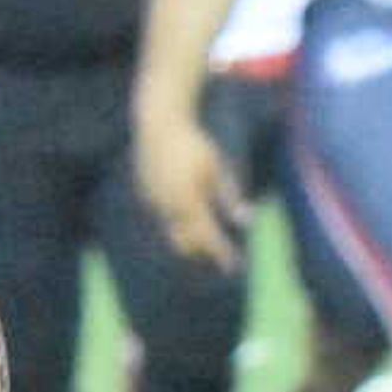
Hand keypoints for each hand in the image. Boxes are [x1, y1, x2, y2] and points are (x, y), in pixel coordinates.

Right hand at [132, 108, 243, 271]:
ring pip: (172, 230)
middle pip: (186, 244)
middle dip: (202, 250)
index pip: (209, 237)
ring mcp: (154, 202)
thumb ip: (229, 196)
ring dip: (189, 235)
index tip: (235, 267)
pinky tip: (184, 206)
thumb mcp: (217, 168)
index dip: (222, 254)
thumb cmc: (194, 144)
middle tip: (219, 251)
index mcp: (190, 201)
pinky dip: (176, 217)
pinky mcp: (145, 195)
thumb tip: (246, 221)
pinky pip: (162, 214)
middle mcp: (169, 207)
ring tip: (203, 230)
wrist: (158, 124)